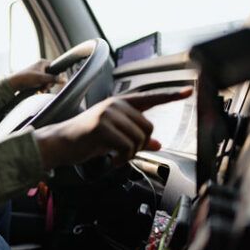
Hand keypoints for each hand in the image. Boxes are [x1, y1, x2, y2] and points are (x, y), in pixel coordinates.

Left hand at [7, 60, 65, 91]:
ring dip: (45, 86)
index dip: (56, 75)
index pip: (55, 67)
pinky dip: (42, 87)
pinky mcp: (35, 79)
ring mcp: (38, 73)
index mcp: (43, 63)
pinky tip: (38, 90)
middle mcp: (41, 67)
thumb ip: (53, 79)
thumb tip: (64, 79)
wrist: (15, 84)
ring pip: (48, 81)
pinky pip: (43, 83)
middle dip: (49, 83)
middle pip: (52, 75)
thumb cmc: (26, 78)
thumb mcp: (41, 78)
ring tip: (41, 89)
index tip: (55, 81)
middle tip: (45, 86)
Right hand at [34, 87, 192, 169]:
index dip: (171, 95)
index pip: (150, 97)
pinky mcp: (101, 125)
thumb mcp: (114, 137)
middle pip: (147, 128)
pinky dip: (121, 158)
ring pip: (138, 139)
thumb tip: (157, 144)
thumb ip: (135, 137)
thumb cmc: (85, 139)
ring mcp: (108, 113)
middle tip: (121, 153)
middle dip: (138, 147)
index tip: (189, 91)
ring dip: (129, 154)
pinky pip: (126, 146)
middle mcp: (116, 104)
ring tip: (114, 155)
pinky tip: (110, 159)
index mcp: (120, 104)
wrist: (60, 143)